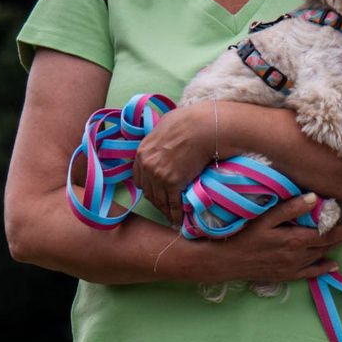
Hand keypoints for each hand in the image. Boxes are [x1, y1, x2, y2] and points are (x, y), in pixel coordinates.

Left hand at [134, 101, 230, 216]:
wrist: (203, 128)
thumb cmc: (188, 122)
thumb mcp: (164, 126)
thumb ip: (158, 140)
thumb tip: (163, 141)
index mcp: (142, 152)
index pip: (139, 178)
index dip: (148, 187)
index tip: (155, 192)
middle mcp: (147, 165)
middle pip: (148, 191)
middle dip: (156, 200)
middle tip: (165, 207)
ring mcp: (159, 176)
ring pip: (160, 200)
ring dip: (166, 210)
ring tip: (172, 216)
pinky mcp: (174, 183)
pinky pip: (173, 204)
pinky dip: (176, 214)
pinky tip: (179, 220)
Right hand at [186, 194, 341, 284]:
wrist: (224, 261)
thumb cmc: (243, 235)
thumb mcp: (265, 218)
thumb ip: (290, 208)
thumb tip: (314, 198)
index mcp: (296, 240)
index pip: (328, 234)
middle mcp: (298, 256)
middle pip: (328, 246)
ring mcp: (292, 267)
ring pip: (321, 257)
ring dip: (336, 249)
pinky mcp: (285, 275)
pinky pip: (309, 273)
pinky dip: (323, 269)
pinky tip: (332, 265)